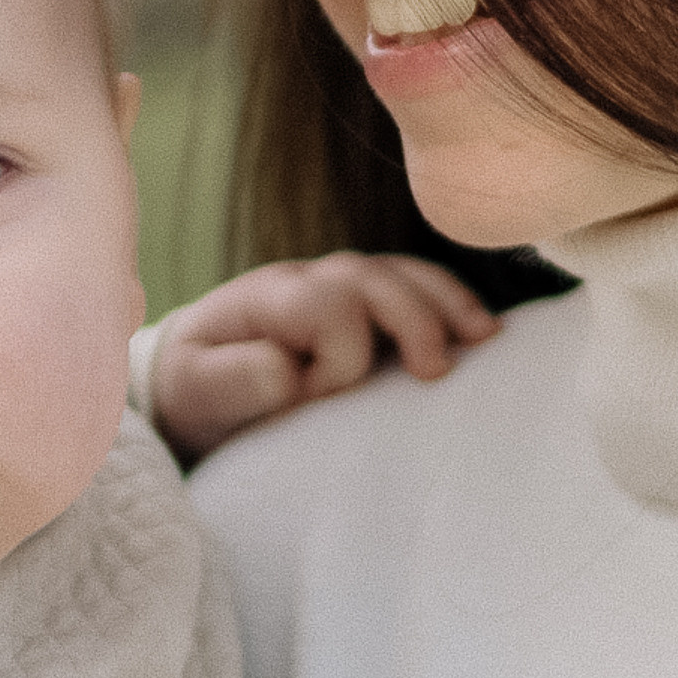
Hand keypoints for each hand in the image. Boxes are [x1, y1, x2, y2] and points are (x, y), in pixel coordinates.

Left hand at [149, 254, 495, 462]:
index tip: (321, 403)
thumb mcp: (192, 391)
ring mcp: (341, 288)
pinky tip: (485, 335)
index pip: (325, 305)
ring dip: (447, 303)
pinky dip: (453, 305)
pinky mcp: (367, 307)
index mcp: (267, 299)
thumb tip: (284, 372)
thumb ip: (229, 381)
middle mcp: (308, 281)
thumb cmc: (196, 391)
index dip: (339, 357)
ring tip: (485, 339)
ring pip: (402, 275)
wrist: (195, 379)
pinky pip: (418, 288)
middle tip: (435, 372)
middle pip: (370, 277)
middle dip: (410, 319)